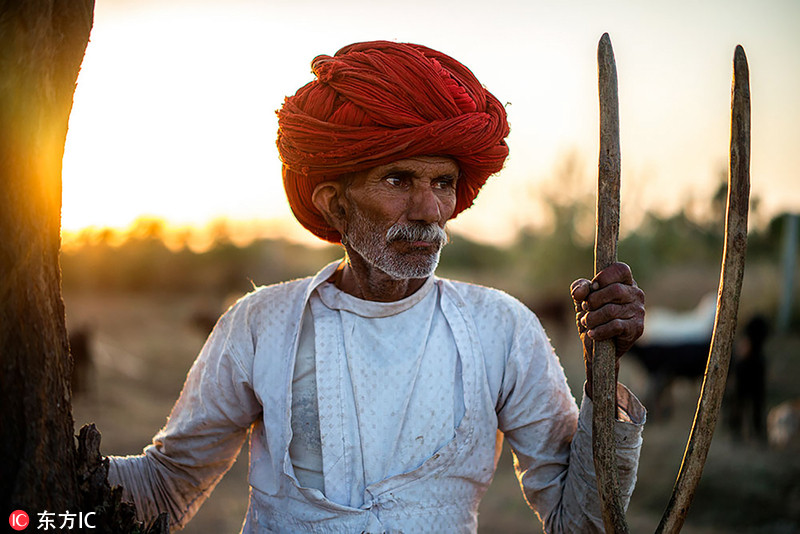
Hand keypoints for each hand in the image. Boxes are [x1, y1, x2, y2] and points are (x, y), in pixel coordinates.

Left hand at [570, 262, 644, 398]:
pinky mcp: (636, 329)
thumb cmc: (593, 317)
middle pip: (614, 290)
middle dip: (593, 301)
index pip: (621, 269)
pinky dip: (599, 330)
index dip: (604, 277)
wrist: (597, 347)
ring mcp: (639, 311)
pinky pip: (615, 326)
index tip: (593, 287)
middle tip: (586, 309)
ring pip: (611, 310)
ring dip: (592, 318)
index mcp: (625, 282)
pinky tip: (593, 333)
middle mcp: (636, 294)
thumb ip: (580, 288)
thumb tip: (580, 292)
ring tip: (587, 323)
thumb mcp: (582, 299)